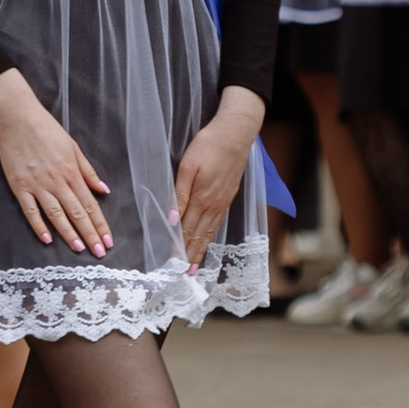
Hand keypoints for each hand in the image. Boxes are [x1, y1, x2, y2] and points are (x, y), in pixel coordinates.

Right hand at [0, 64, 111, 254]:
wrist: (17, 118)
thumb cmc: (47, 130)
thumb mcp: (73, 147)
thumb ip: (88, 171)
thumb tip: (104, 190)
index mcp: (72, 172)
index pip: (90, 204)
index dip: (100, 224)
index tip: (108, 240)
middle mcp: (57, 182)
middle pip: (77, 213)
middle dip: (90, 234)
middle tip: (99, 253)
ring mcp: (37, 185)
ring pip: (56, 215)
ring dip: (69, 234)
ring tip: (79, 249)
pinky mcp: (20, 186)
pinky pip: (30, 211)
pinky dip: (38, 226)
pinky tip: (47, 239)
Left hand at [172, 88, 263, 267]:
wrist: (237, 132)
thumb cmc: (209, 145)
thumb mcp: (188, 166)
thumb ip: (179, 194)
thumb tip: (172, 220)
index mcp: (202, 199)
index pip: (186, 230)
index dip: (178, 248)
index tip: (172, 265)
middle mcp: (214, 205)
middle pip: (199, 235)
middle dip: (189, 255)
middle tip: (182, 275)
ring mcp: (223, 202)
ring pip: (210, 231)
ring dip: (200, 250)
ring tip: (194, 266)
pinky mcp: (229, 196)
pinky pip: (218, 222)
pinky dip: (211, 236)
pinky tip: (208, 240)